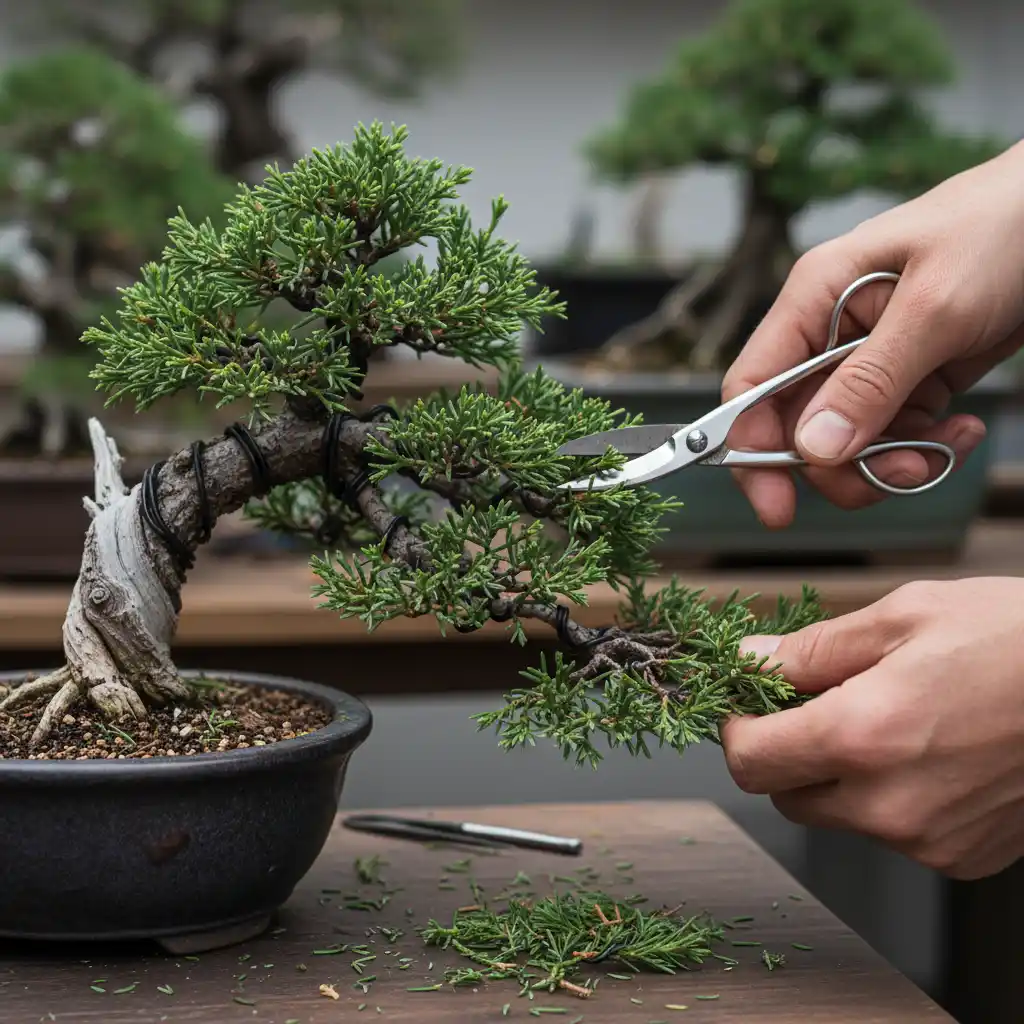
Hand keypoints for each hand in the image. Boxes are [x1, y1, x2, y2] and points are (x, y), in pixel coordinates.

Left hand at [720, 578, 1023, 879]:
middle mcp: (890, 804)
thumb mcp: (904, 615)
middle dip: (784, 750)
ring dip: (837, 773)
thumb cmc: (1018, 640)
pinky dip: (888, 795)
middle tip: (817, 701)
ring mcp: (930, 840)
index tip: (745, 702)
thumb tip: (750, 661)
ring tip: (888, 717)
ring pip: (837, 815)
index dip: (736, 727)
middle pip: (786, 795)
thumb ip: (812, 649)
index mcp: (864, 736)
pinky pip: (891, 832)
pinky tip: (926, 749)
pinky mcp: (963, 856)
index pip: (749, 761)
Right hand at [722, 140, 1023, 527]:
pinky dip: (928, 448)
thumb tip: (813, 448)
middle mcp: (830, 335)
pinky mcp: (910, 378)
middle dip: (844, 466)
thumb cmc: (998, 231)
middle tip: (900, 472)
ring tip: (941, 448)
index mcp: (812, 300)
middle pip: (800, 430)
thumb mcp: (934, 309)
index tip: (776, 508)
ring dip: (892, 463)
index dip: (750, 450)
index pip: (752, 387)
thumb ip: (871, 381)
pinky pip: (896, 436)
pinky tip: (964, 430)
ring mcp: (870, 360)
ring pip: (850, 444)